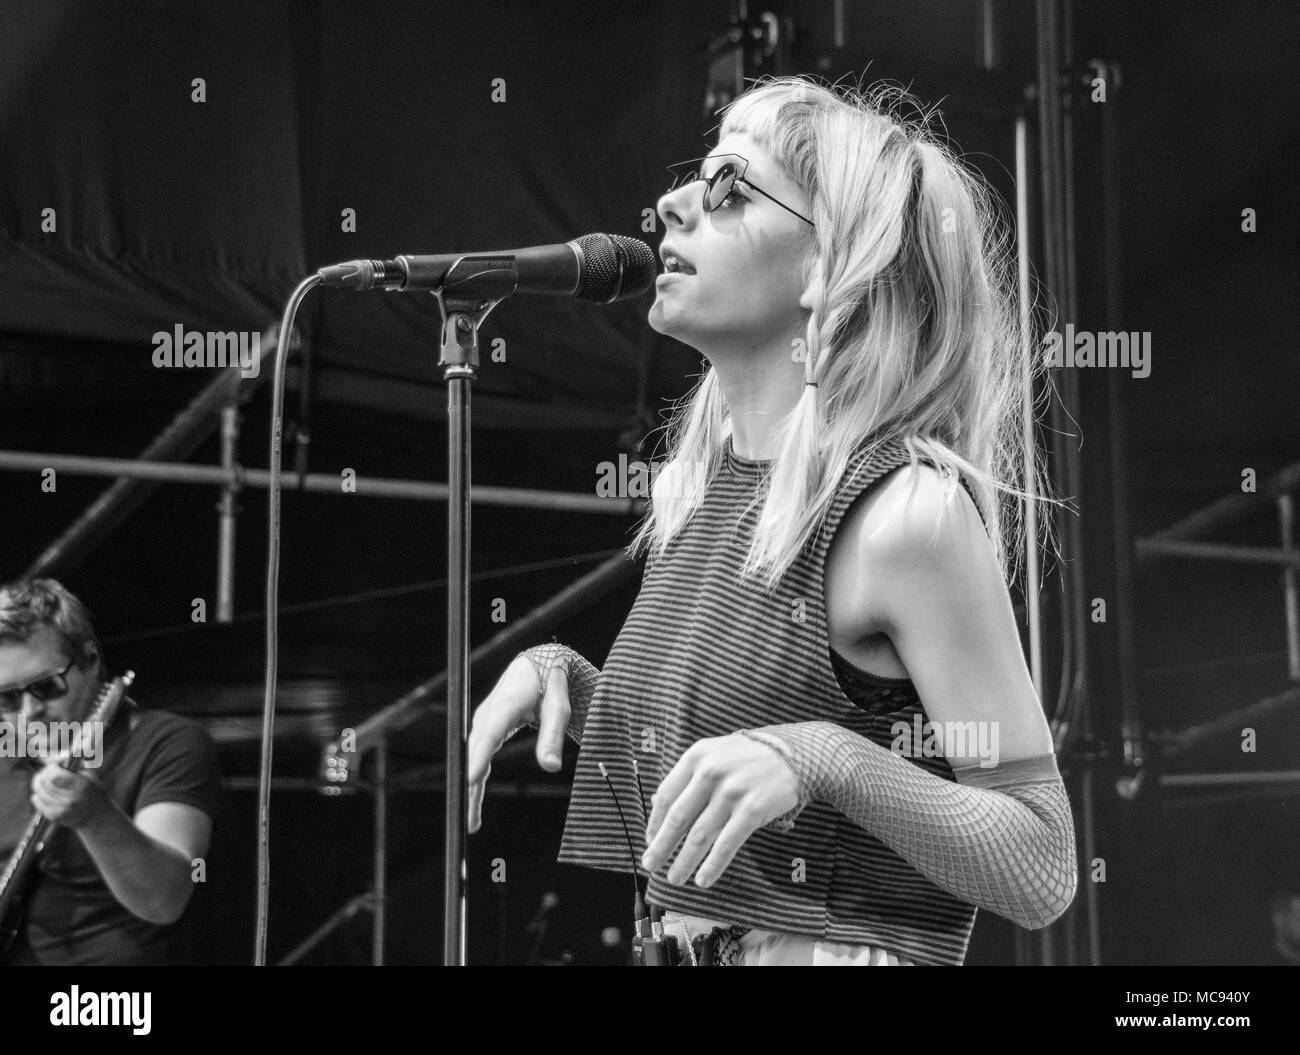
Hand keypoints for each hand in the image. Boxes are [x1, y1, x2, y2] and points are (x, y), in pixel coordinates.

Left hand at [31, 765, 111, 829]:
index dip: (51, 768)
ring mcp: (63, 810)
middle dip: (43, 774)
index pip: (54, 776)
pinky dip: (37, 796)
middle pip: (44, 783)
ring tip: (46, 783)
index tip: (54, 766)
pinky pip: (38, 803)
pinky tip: (43, 793)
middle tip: (47, 772)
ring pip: (39, 792)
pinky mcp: (55, 817)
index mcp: (82, 785)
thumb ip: (69, 763)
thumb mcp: (87, 772)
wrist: (97, 813)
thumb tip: (46, 756)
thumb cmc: (91, 789)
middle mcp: (71, 799)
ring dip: (40, 785)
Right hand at [466, 653, 569, 833]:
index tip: (470, 780)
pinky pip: (479, 758)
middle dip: (469, 783)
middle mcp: (488, 714)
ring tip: (471, 821)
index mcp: (505, 704)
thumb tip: (552, 767)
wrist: (539, 665)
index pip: (489, 735)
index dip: (478, 758)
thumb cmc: (552, 685)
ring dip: (471, 788)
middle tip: (467, 816)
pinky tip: (475, 805)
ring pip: (473, 758)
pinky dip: (476, 780)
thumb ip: (552, 737)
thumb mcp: (559, 709)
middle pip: (475, 753)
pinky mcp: (487, 729)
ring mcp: (484, 722)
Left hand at [641, 733, 799, 887]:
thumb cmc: (748, 757)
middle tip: (651, 864)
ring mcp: (732, 791)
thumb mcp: (714, 754)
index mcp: (697, 757)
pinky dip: (713, 865)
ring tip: (676, 878)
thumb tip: (656, 805)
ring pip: (700, 835)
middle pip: (678, 818)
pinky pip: (727, 844)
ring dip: (684, 861)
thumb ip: (688, 777)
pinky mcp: (752, 809)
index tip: (649, 840)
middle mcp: (711, 772)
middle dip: (661, 846)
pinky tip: (703, 879)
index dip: (655, 823)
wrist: (794, 754)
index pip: (666, 795)